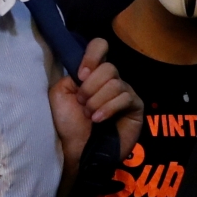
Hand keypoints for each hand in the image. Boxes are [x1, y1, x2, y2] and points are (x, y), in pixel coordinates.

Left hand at [50, 39, 143, 171]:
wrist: (76, 149)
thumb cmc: (68, 123)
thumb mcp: (61, 93)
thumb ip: (71, 75)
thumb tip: (88, 69)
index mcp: (92, 73)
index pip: (100, 46)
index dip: (92, 55)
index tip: (80, 74)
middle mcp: (110, 80)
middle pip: (108, 68)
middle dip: (90, 87)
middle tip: (82, 103)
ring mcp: (125, 93)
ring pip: (116, 84)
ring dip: (97, 101)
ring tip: (89, 115)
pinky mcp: (136, 107)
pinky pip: (125, 98)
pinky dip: (108, 108)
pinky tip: (98, 120)